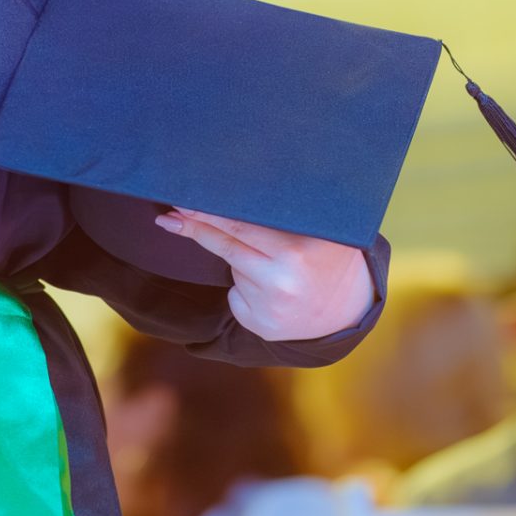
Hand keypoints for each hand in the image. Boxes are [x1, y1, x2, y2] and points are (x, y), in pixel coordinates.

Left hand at [156, 209, 375, 341]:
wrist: (345, 309)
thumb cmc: (323, 255)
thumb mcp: (314, 229)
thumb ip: (280, 211)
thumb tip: (223, 190)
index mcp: (298, 247)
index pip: (240, 224)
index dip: (207, 211)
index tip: (181, 200)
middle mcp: (284, 278)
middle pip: (226, 244)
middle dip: (195, 226)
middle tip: (169, 216)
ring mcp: (271, 305)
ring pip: (234, 267)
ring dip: (242, 260)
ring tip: (275, 266)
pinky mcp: (261, 325)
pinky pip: (236, 294)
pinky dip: (244, 287)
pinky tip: (269, 291)